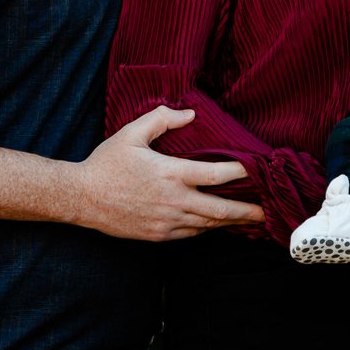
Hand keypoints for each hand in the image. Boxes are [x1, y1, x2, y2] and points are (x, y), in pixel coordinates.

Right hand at [78, 106, 263, 241]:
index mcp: (171, 173)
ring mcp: (167, 222)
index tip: (259, 169)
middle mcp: (174, 201)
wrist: (81, 198)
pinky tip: (217, 224)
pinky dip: (208, 229)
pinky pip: (192, 234)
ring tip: (249, 218)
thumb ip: (162, 119)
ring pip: (208, 225)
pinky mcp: (159, 235)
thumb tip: (190, 114)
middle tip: (268, 211)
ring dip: (230, 222)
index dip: (242, 171)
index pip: (217, 173)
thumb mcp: (131, 133)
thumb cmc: (106, 163)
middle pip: (221, 209)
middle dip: (248, 211)